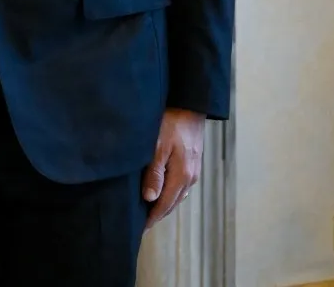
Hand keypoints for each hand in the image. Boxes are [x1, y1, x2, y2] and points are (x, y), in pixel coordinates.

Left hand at [142, 108, 203, 227]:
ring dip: (165, 204)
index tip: (139, 227)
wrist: (190, 105)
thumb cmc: (171, 123)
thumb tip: (150, 198)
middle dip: (158, 214)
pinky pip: (181, 185)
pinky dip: (171, 193)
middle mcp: (191, 177)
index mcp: (182, 176)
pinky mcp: (193, 163)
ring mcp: (194, 171)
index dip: (152, 217)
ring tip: (148, 210)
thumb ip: (154, 173)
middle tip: (142, 223)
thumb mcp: (158, 147)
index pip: (164, 204)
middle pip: (172, 203)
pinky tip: (161, 191)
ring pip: (178, 195)